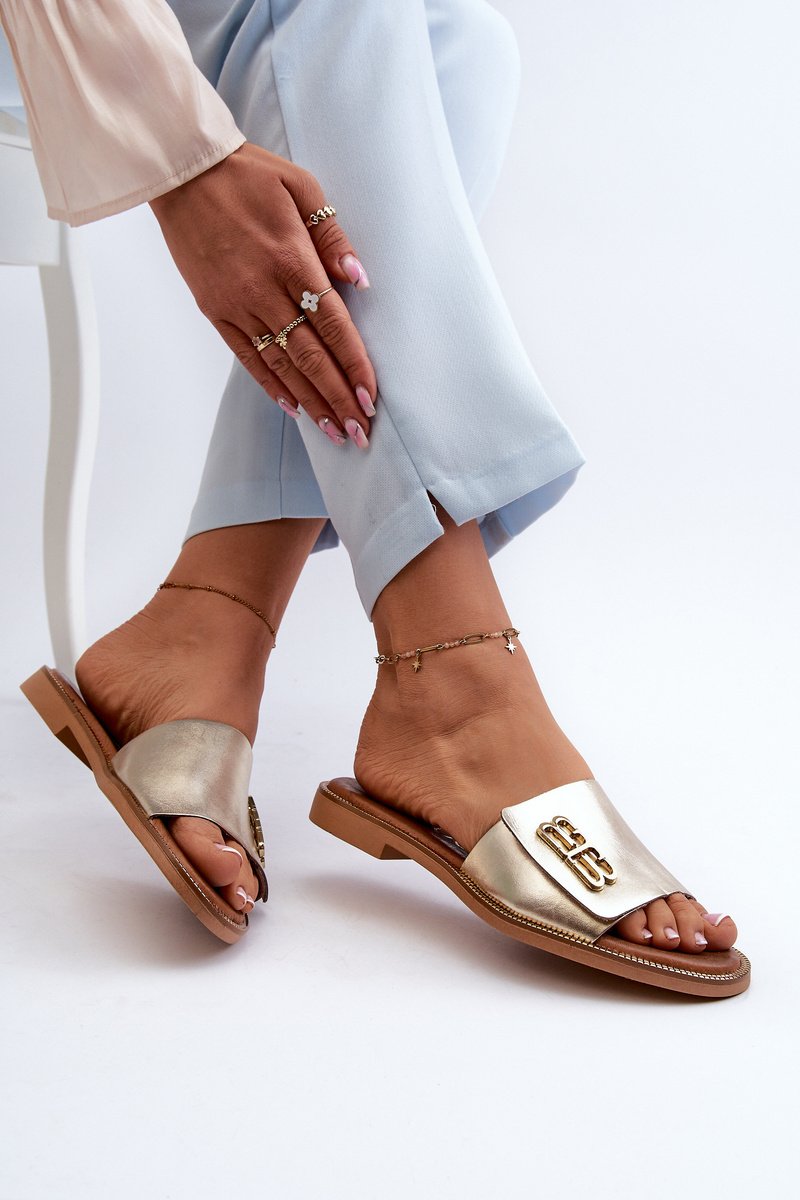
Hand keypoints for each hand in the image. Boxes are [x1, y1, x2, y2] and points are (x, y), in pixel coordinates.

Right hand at [150, 142, 376, 447]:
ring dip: (310, 401)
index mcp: (292, 259)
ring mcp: (236, 305)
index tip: (371, 397)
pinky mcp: (214, 311)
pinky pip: (247, 357)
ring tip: (334, 431)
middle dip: (338, 398)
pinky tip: (293, 408)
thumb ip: (333, 237)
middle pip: (310, 356)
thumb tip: (360, 281)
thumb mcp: (302, 187)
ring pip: (281, 365)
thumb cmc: (248, 175)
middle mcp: (264, 290)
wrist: (183, 171)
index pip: (333, 325)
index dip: (354, 364)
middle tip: (360, 432)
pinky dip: (271, 385)